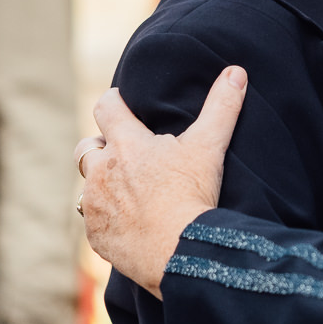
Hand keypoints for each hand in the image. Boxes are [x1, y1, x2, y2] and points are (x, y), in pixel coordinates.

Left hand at [77, 66, 246, 297]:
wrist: (178, 252)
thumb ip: (222, 106)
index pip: (106, 107)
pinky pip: (93, 222)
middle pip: (85, 147)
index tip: (122, 103)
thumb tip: (236, 71)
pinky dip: (107, 219)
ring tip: (129, 193)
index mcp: (125, 144)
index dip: (113, 101)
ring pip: (88, 187)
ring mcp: (94, 205)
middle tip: (125, 155)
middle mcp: (101, 171)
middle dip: (100, 147)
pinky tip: (129, 223)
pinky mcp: (96, 235)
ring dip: (103, 186)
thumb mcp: (209, 147)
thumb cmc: (192, 195)